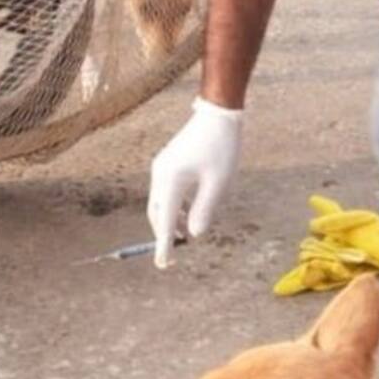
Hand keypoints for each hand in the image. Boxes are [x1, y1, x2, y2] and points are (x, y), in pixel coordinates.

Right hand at [147, 98, 242, 266]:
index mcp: (171, 181)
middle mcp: (160, 174)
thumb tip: (194, 234)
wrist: (217, 114)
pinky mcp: (167, 163)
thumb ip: (204, 210)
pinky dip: (172, 207)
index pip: (165, 221)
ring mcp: (162, 167)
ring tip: (184, 235)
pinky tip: (187, 213)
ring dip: (169, 220)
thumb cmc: (221, 147)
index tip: (163, 264)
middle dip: (164, 234)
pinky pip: (165, 192)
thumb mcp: (218, 183)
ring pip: (160, 203)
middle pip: (157, 213)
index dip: (164, 245)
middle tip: (174, 254)